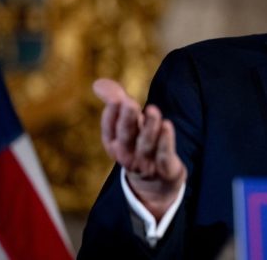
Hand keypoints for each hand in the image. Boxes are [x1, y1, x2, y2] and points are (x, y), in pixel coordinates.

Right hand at [93, 78, 186, 219]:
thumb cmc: (138, 146)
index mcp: (114, 144)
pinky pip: (164, 155)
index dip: (112, 115)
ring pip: (146, 145)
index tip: (116, 99)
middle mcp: (127, 155)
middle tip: (129, 102)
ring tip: (153, 110)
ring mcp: (145, 163)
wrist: (155, 184)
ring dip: (149, 127)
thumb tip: (98, 82)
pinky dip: (165, 141)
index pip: (109, 129)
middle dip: (127, 120)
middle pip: (126, 136)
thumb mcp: (127, 125)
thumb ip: (116, 102)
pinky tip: (168, 125)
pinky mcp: (165, 168)